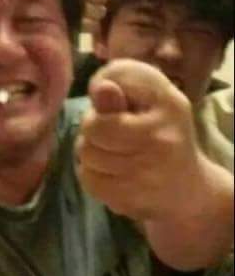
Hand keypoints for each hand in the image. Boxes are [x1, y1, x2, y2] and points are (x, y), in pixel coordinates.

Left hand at [75, 59, 201, 221]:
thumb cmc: (163, 136)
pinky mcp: (130, 197)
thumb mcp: (153, 104)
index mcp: (169, 103)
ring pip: (86, 152)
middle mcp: (161, 136)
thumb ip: (123, 93)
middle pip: (93, 125)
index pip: (118, 77)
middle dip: (93, 126)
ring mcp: (145, 171)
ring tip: (112, 152)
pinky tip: (111, 172)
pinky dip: (92, 174)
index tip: (111, 94)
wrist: (187, 189)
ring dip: (91, 151)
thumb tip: (100, 87)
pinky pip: (88, 178)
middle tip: (110, 132)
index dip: (102, 85)